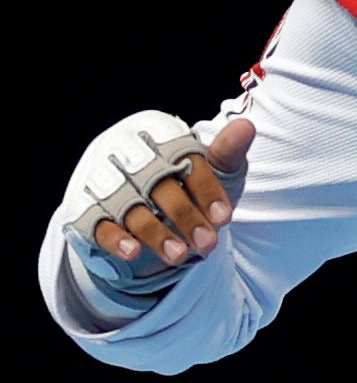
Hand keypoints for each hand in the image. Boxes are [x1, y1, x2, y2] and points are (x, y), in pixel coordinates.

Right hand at [70, 115, 253, 274]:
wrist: (147, 207)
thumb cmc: (184, 181)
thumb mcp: (210, 167)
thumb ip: (225, 151)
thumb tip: (246, 126)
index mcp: (156, 131)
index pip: (182, 156)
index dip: (205, 188)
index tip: (225, 218)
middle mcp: (122, 149)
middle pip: (155, 182)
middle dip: (183, 215)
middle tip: (207, 244)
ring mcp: (100, 178)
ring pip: (127, 206)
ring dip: (155, 233)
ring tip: (180, 256)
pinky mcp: (83, 206)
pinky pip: (96, 222)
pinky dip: (116, 238)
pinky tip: (134, 252)